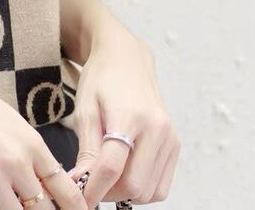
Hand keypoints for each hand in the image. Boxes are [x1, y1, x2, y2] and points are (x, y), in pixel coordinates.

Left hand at [65, 20, 179, 205]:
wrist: (126, 59)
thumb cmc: (101, 79)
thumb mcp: (85, 109)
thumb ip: (86, 149)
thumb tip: (81, 183)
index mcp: (130, 116)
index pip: (111, 168)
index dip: (92, 189)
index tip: (79, 198)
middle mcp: (156, 130)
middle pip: (134, 186)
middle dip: (109, 193)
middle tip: (90, 185)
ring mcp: (170, 138)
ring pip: (150, 191)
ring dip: (126, 194)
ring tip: (105, 177)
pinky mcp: (175, 145)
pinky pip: (161, 184)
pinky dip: (142, 188)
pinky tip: (124, 173)